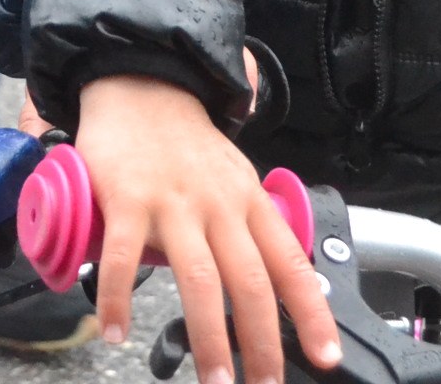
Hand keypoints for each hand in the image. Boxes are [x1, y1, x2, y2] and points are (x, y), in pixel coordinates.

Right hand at [72, 75, 337, 383]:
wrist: (142, 85)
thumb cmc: (187, 143)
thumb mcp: (235, 178)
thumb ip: (252, 226)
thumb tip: (282, 283)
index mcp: (249, 201)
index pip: (291, 264)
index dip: (313, 313)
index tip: (325, 357)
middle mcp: (219, 205)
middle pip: (250, 283)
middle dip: (262, 344)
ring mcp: (173, 203)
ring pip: (200, 280)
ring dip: (210, 338)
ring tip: (214, 380)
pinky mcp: (127, 200)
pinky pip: (126, 259)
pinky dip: (119, 301)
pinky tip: (115, 332)